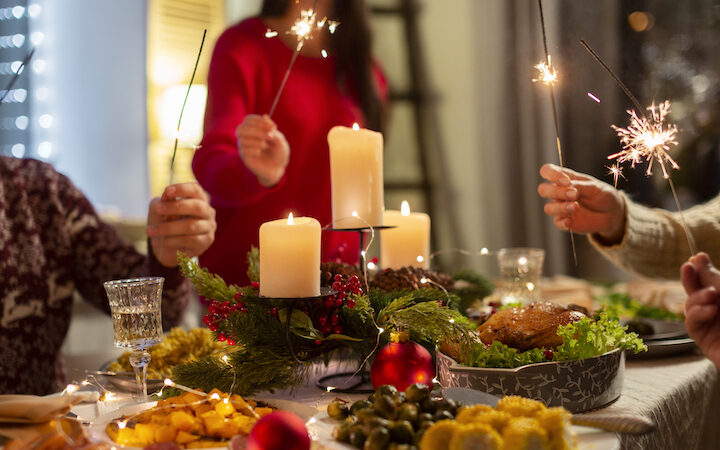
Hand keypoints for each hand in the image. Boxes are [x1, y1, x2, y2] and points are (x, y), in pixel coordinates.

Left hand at [146, 183, 216, 266]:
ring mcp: (209, 227)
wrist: (167, 245)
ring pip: (191, 226)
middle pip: (197, 206)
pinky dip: (173, 240)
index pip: (195, 190)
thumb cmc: (165, 221)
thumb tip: (168, 197)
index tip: (167, 191)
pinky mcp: (206, 241)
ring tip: (151, 231)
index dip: (183, 189)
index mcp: (198, 199)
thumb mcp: (160, 208)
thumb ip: (164, 201)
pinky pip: (190, 240)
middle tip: (158, 210)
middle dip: (176, 207)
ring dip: (168, 228)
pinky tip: (162, 242)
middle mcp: (207, 211)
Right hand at [236, 114, 289, 186]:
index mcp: (253, 129)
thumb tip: (265, 116)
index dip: (259, 121)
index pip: (248, 120)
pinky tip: (260, 153)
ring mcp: (243, 147)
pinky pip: (244, 150)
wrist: (278, 168)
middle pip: (241, 128)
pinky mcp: (244, 157)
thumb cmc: (278, 152)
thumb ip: (272, 129)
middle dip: (256, 131)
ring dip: (257, 141)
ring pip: (242, 140)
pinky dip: (255, 150)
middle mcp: (246, 137)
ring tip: (267, 145)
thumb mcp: (280, 140)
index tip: (273, 127)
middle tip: (270, 136)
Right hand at [537, 164, 625, 243]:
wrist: (612, 213)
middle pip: (543, 190)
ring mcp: (560, 207)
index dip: (552, 175)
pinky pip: (557, 222)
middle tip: (574, 194)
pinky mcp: (564, 221)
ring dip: (560, 207)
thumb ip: (579, 186)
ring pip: (548, 208)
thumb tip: (567, 186)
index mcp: (564, 178)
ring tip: (576, 207)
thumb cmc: (602, 195)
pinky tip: (570, 221)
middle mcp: (559, 192)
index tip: (567, 181)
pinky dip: (563, 222)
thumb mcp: (594, 187)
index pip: (547, 171)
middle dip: (556, 192)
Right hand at [682, 253, 719, 368]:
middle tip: (688, 266)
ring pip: (691, 305)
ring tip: (711, 296)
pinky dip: (697, 314)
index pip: (713, 281)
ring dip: (697, 297)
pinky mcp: (705, 340)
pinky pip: (692, 322)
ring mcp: (713, 326)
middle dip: (692, 279)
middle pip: (698, 291)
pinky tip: (710, 311)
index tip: (697, 257)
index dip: (703, 269)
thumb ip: (714, 278)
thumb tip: (698, 259)